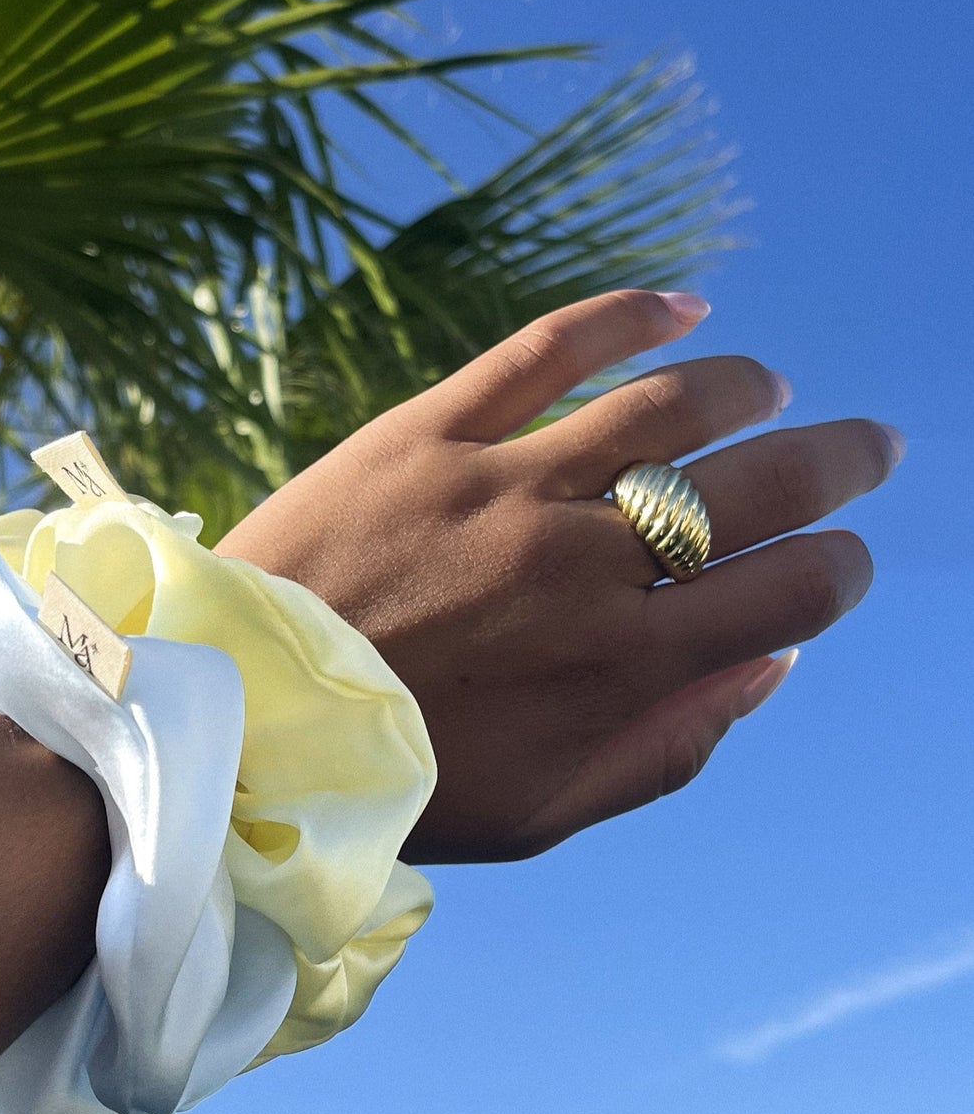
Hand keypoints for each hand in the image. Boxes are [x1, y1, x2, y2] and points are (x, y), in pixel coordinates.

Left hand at [218, 290, 900, 862]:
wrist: (241, 716)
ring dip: (744, 388)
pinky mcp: (429, 431)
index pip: (789, 593)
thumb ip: (671, 747)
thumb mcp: (547, 810)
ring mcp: (508, 487)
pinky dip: (626, 315)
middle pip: (757, 488)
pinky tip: (683, 303)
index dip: (838, 569)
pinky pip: (548, 351)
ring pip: (668, 406)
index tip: (841, 559)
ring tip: (770, 389)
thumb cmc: (399, 779)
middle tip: (871, 446)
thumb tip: (772, 665)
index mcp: (623, 666)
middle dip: (838, 464)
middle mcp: (584, 565)